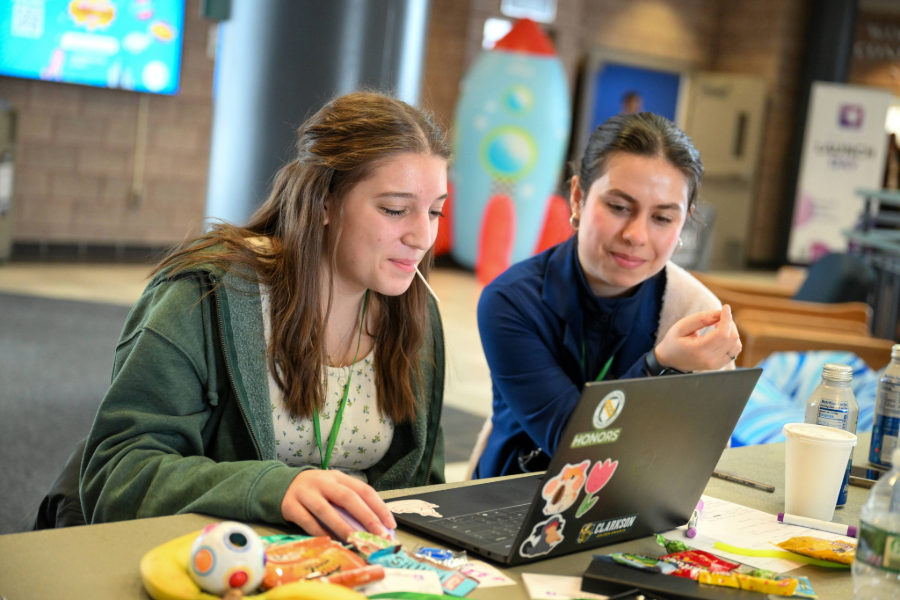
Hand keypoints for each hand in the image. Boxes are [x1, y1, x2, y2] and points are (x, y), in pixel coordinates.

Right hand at [281, 469, 396, 540]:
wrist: (280, 485)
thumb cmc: (315, 491)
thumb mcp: (333, 488)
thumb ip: (350, 502)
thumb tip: (374, 526)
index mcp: (338, 477)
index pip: (363, 490)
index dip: (378, 507)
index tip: (390, 524)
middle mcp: (322, 482)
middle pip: (347, 498)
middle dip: (366, 517)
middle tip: (378, 534)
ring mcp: (305, 493)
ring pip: (326, 511)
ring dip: (343, 527)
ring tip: (356, 541)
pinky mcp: (290, 506)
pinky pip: (307, 522)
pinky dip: (321, 533)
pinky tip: (332, 541)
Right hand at [654, 304, 741, 372]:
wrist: (670, 361)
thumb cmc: (673, 342)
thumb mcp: (681, 326)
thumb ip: (700, 318)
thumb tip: (720, 313)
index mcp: (699, 350)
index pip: (722, 334)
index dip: (727, 318)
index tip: (725, 308)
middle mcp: (710, 360)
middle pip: (732, 338)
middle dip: (729, 323)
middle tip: (717, 317)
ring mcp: (716, 364)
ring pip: (737, 345)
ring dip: (731, 331)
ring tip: (718, 326)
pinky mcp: (720, 365)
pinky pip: (735, 350)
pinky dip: (731, 339)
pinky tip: (720, 335)